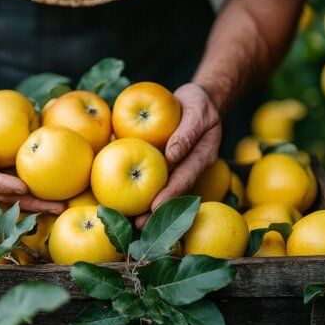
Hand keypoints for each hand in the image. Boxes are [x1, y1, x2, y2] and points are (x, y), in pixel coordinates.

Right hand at [0, 106, 65, 214]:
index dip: (2, 186)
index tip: (23, 188)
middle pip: (2, 196)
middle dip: (29, 204)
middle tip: (56, 208)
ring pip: (12, 194)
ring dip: (37, 201)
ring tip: (61, 206)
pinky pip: (16, 181)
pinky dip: (35, 188)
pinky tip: (55, 191)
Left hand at [135, 83, 221, 228]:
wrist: (199, 100)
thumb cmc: (199, 104)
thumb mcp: (198, 111)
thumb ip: (188, 132)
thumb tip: (172, 155)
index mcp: (202, 157)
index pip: (184, 179)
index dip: (170, 195)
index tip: (153, 208)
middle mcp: (189, 167)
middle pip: (172, 192)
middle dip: (156, 211)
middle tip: (137, 225)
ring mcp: (178, 167)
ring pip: (162, 189)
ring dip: (146, 206)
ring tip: (127, 221)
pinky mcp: (166, 163)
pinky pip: (152, 177)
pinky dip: (139, 187)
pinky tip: (122, 197)